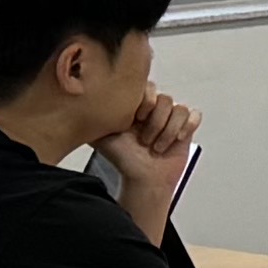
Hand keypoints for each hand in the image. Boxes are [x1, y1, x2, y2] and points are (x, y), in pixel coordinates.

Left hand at [97, 95, 199, 224]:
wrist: (144, 180)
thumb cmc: (125, 161)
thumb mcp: (102, 137)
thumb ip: (93, 120)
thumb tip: (74, 108)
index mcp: (135, 107)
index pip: (147, 87)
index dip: (144, 103)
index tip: (135, 121)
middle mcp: (154, 110)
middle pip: (165, 99)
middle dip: (155, 123)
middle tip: (145, 139)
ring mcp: (171, 118)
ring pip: (178, 109)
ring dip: (168, 132)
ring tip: (156, 145)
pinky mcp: (186, 127)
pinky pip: (193, 116)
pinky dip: (186, 128)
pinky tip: (175, 140)